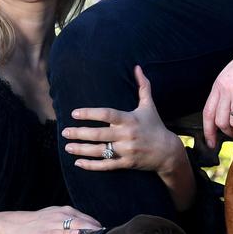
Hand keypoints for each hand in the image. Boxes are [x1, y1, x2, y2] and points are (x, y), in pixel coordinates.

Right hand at [0, 205, 101, 233]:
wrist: (14, 225)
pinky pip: (59, 232)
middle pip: (85, 221)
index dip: (98, 227)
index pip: (87, 219)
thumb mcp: (55, 219)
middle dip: (98, 230)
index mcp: (66, 211)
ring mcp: (53, 223)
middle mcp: (62, 214)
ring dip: (89, 230)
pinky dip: (69, 233)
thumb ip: (69, 224)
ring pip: (75, 224)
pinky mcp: (44, 233)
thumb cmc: (36, 225)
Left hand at [62, 66, 184, 177]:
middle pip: (99, 134)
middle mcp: (127, 135)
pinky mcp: (126, 164)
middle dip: (80, 133)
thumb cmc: (155, 125)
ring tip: (67, 146)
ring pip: (100, 151)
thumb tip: (137, 67)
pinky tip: (78, 163)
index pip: (107, 114)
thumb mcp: (149, 105)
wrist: (168, 152)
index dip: (90, 113)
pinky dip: (92, 166)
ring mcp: (126, 151)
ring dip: (82, 149)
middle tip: (64, 132)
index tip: (75, 113)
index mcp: (130, 119)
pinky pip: (106, 166)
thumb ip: (143, 86)